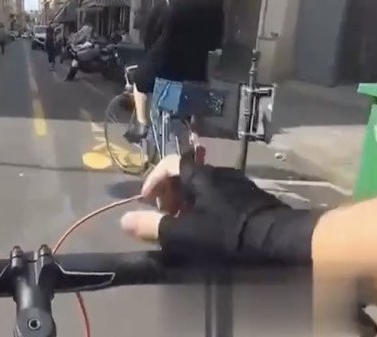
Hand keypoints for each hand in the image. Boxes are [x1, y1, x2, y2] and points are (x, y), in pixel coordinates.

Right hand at [122, 155, 319, 262]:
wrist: (277, 236)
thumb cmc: (226, 232)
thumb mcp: (184, 233)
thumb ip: (152, 226)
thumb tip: (123, 220)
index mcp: (198, 175)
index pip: (167, 164)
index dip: (153, 181)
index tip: (146, 201)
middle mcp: (216, 171)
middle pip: (183, 175)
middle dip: (168, 193)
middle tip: (164, 214)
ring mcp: (236, 181)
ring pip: (201, 185)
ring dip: (186, 201)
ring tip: (183, 223)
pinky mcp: (250, 194)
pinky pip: (218, 194)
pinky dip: (204, 205)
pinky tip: (208, 225)